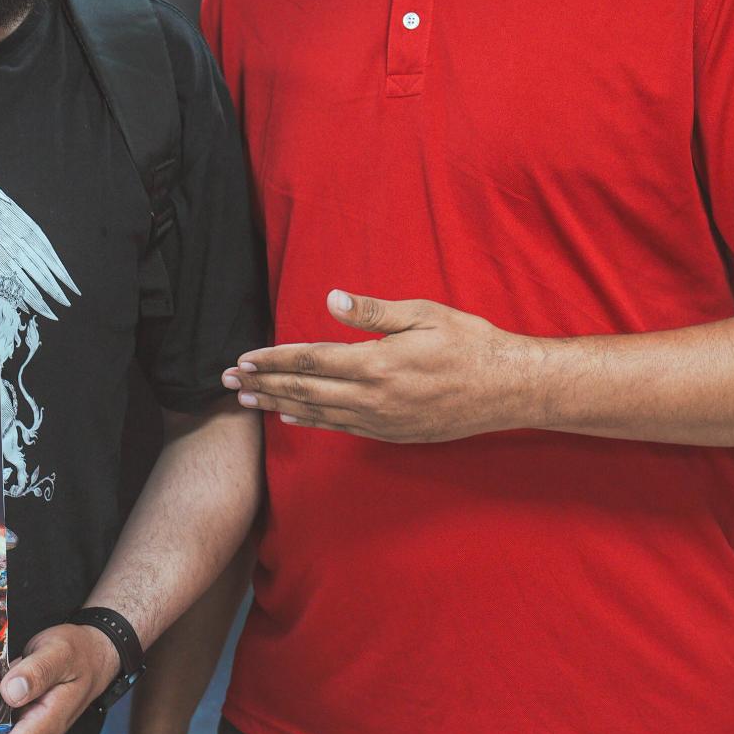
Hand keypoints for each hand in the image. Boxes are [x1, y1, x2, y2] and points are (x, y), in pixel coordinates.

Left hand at [224, 288, 535, 442]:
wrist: (506, 389)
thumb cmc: (468, 343)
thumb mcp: (424, 314)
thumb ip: (374, 311)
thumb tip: (331, 300)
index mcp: (375, 363)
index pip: (309, 359)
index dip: (273, 359)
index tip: (244, 358)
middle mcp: (371, 397)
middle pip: (304, 389)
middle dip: (263, 383)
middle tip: (228, 381)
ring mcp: (380, 420)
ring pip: (317, 413)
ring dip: (278, 404)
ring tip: (247, 400)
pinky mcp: (391, 433)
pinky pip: (340, 428)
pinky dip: (311, 421)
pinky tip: (292, 417)